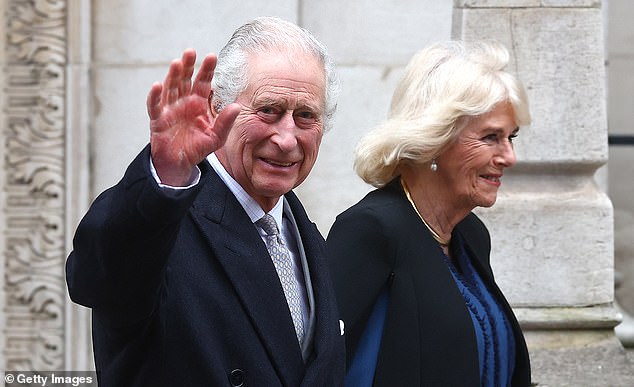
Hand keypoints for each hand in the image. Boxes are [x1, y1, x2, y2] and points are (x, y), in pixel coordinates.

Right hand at [146, 49, 240, 185]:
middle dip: (188, 65)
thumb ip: (225, 122)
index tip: (212, 56)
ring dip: (172, 75)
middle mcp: (184, 101)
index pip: (203, 82)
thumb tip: (236, 106)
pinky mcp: (158, 119)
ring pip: (170, 88)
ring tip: (176, 63)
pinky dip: (155, 96)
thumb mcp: (216, 137)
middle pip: (185, 79)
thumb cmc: (198, 147)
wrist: (180, 163)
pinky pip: (155, 106)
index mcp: (199, 102)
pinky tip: (157, 86)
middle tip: (191, 51)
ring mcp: (170, 108)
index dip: (206, 69)